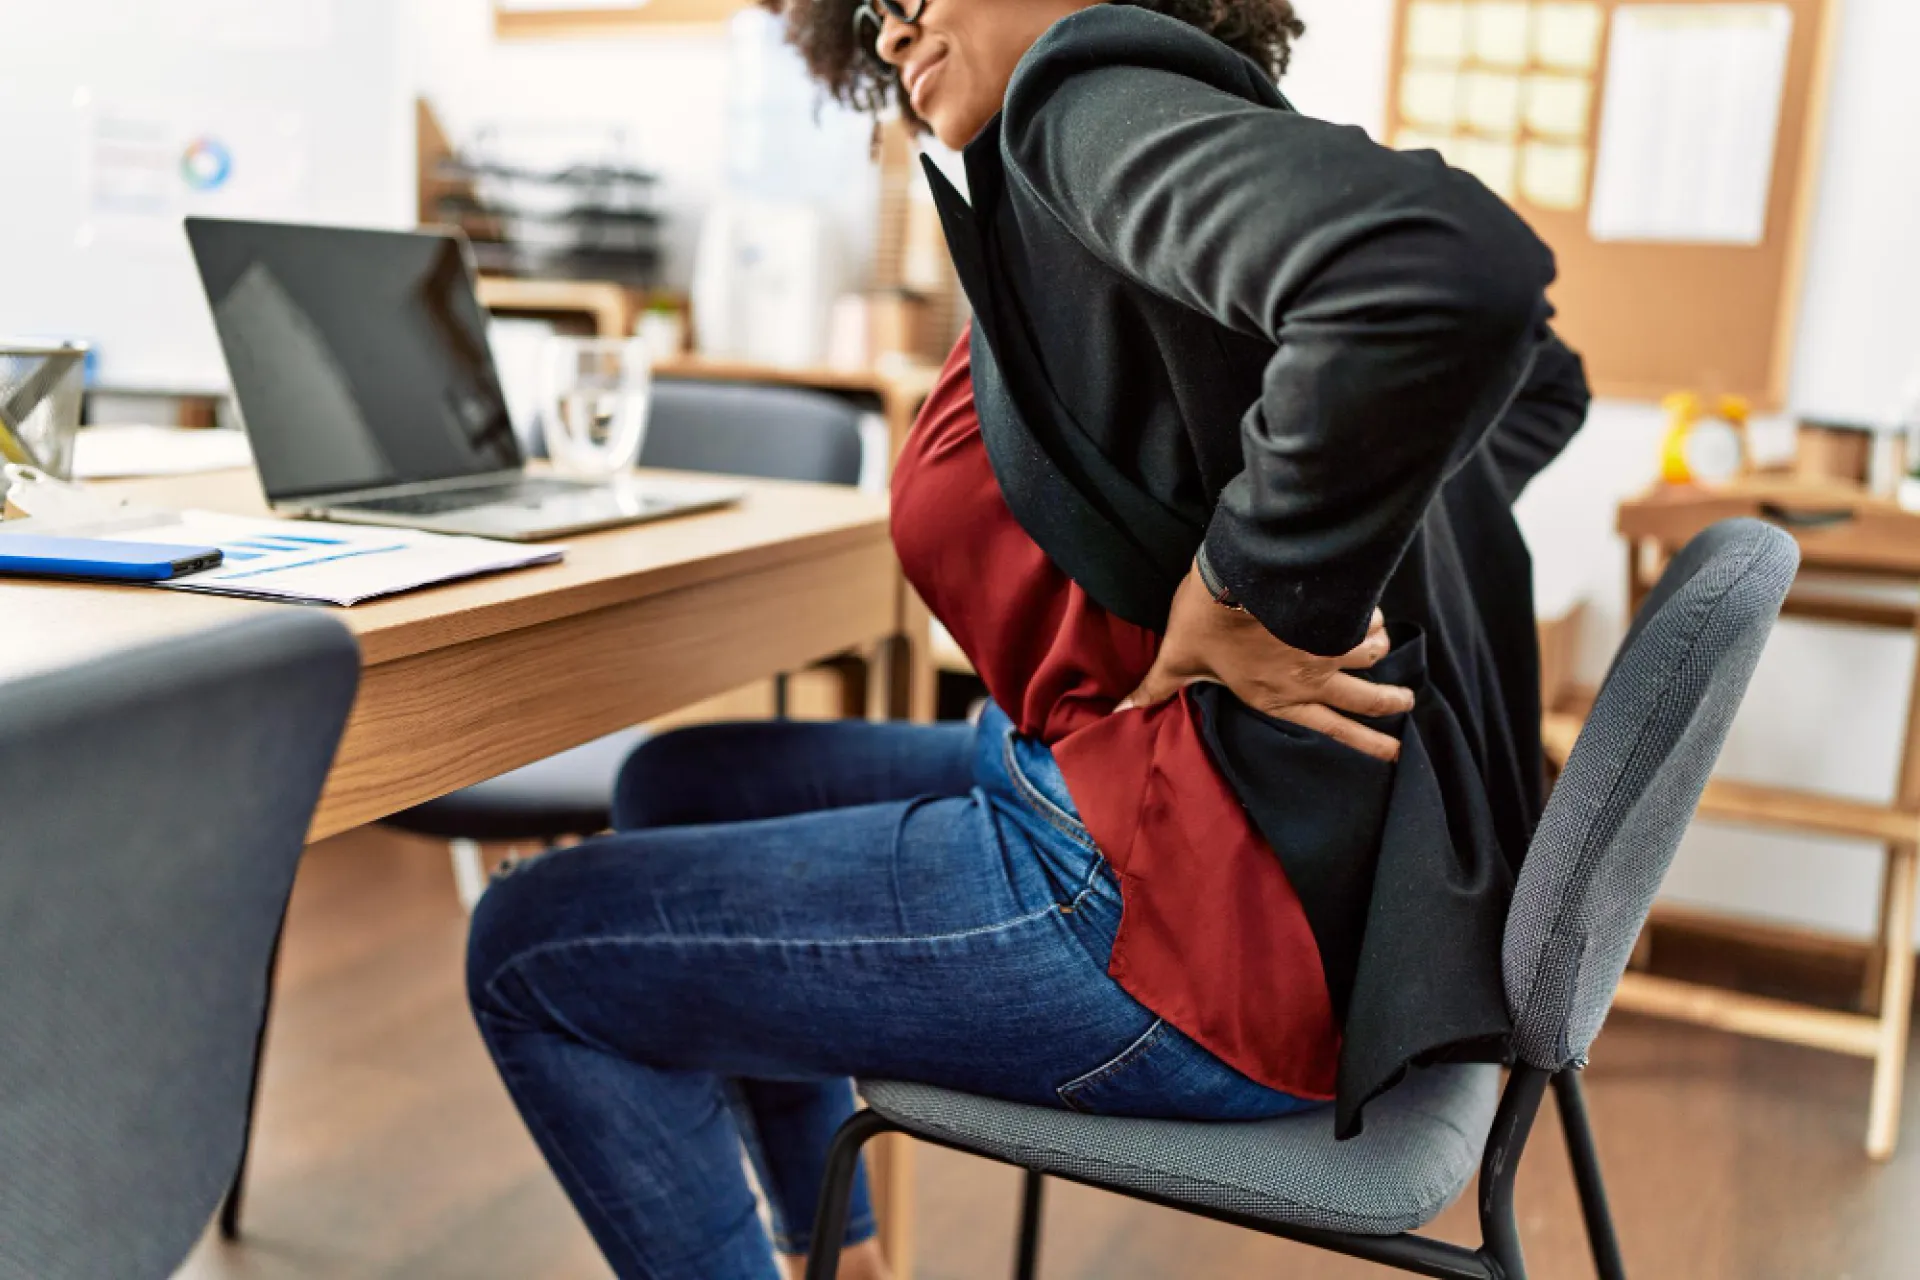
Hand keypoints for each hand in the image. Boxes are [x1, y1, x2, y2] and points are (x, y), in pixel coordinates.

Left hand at [1117, 562, 1413, 761]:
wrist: (1236, 578)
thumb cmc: (1204, 621)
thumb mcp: (1177, 657)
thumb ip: (1156, 687)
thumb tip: (1120, 711)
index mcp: (1277, 697)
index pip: (1330, 728)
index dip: (1364, 743)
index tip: (1393, 752)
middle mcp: (1311, 679)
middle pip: (1366, 699)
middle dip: (1390, 703)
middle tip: (1407, 703)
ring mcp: (1330, 647)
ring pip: (1373, 654)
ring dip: (1378, 649)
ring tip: (1379, 643)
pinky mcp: (1339, 615)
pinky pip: (1367, 617)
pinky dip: (1368, 613)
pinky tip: (1361, 604)